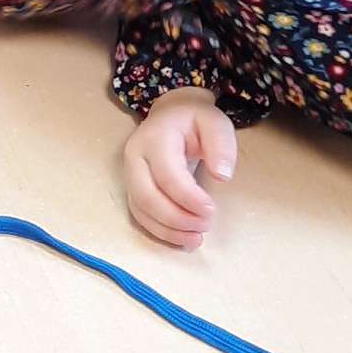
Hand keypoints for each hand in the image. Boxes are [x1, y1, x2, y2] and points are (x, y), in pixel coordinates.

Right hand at [122, 87, 236, 248]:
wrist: (171, 114)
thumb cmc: (194, 120)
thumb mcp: (215, 122)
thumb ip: (221, 145)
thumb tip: (222, 176)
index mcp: (154, 138)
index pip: (167, 175)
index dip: (188, 198)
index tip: (211, 211)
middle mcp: (135, 157)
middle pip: (146, 196)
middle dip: (176, 218)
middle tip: (205, 226)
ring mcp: (129, 174)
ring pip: (141, 210)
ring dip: (168, 230)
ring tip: (196, 238)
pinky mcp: (132, 188)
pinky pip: (140, 215)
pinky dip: (160, 232)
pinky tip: (183, 238)